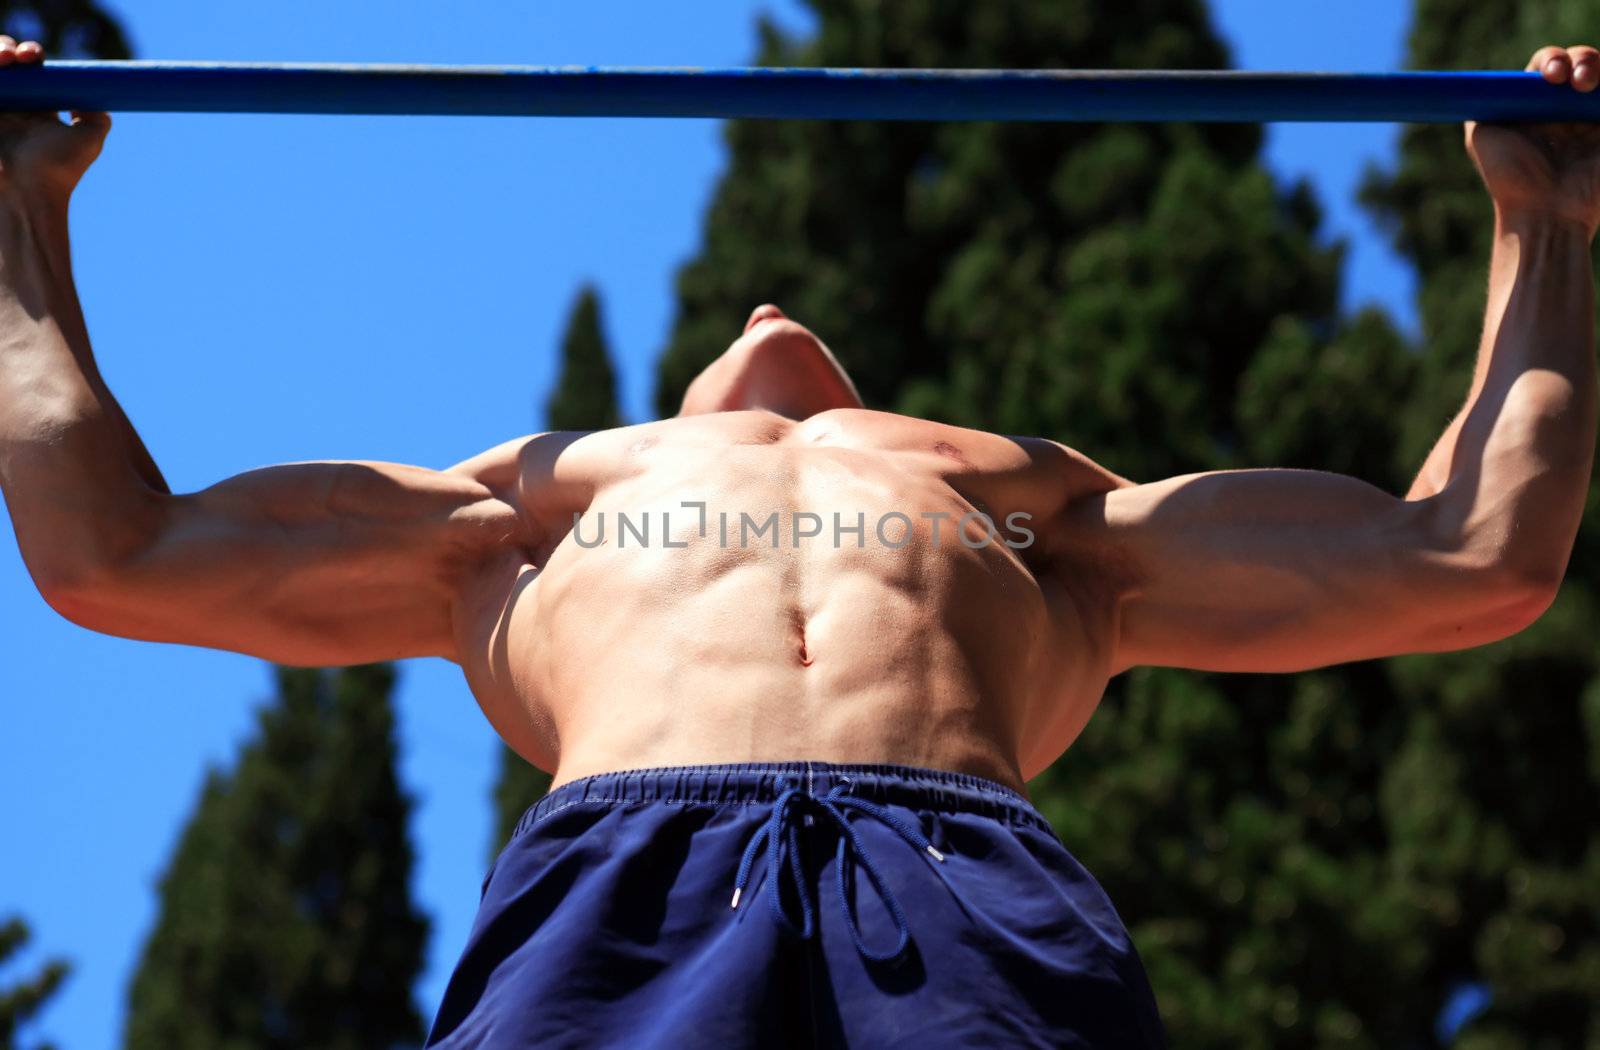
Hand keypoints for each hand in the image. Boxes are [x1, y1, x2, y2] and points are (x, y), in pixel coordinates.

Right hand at [0, 37, 110, 201]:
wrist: (27, 193)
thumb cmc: (59, 170)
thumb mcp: (90, 140)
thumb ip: (97, 117)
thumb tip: (93, 95)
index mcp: (39, 109)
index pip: (33, 70)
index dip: (31, 55)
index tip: (34, 56)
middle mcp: (14, 108)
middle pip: (6, 63)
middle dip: (8, 49)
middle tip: (17, 57)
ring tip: (3, 59)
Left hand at [1466, 45, 1599, 234]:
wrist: (1545, 213)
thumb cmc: (1510, 179)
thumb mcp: (1481, 136)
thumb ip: (1480, 101)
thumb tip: (1477, 78)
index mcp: (1536, 105)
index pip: (1549, 65)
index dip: (1552, 60)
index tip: (1551, 76)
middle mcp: (1565, 108)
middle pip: (1582, 62)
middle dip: (1581, 60)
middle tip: (1574, 80)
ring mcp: (1592, 119)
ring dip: (1597, 67)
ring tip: (1585, 86)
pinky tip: (1598, 96)